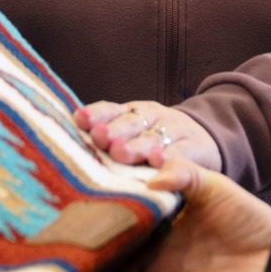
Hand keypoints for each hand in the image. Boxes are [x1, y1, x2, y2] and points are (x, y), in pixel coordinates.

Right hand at [66, 158, 270, 271]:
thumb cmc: (250, 220)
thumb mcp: (212, 187)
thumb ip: (180, 175)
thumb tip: (148, 177)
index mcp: (159, 229)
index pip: (115, 223)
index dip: (89, 216)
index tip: (56, 203)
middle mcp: (152, 260)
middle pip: (104, 260)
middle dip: (74, 256)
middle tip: (35, 246)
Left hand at [76, 100, 218, 169]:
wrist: (204, 138)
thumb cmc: (156, 141)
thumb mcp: (133, 132)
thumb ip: (107, 135)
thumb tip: (66, 142)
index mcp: (133, 111)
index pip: (111, 109)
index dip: (96, 114)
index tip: (80, 120)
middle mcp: (152, 116)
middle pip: (131, 121)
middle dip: (114, 129)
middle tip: (101, 138)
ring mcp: (174, 130)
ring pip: (153, 136)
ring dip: (136, 144)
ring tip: (121, 152)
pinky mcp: (195, 147)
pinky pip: (181, 152)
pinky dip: (170, 157)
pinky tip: (158, 162)